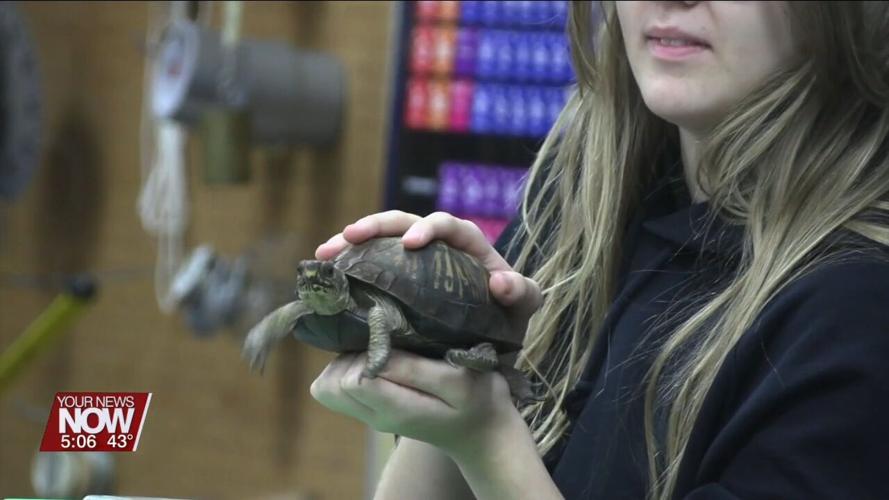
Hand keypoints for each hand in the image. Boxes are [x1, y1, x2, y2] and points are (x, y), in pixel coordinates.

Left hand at [310, 348, 521, 459]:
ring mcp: (368, 415)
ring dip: (346, 360)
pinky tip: (375, 355)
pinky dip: (346, 367)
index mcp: (396, 410)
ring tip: (379, 346)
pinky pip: (336, 387)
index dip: (366, 350)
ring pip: (327, 385)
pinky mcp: (368, 407)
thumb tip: (374, 353)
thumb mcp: (458, 381)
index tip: (392, 334)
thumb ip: (415, 370)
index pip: (352, 380)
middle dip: (351, 354)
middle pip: (331, 383)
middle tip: (384, 340)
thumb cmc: (478, 399)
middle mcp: (374, 416)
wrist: (482, 432)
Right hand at [316, 210, 542, 334]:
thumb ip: (522, 293)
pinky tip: (326, 277)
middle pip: (402, 222)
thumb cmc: (507, 319)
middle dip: (375, 226)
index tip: (412, 244)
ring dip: (350, 243)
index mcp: (466, 244)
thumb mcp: (521, 307)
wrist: (486, 348)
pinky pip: (367, 267)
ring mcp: (409, 262)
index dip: (428, 228)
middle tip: (350, 237)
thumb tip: (501, 283)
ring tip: (325, 254)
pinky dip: (347, 269)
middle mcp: (435, 246)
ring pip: (378, 241)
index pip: (446, 225)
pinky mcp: (392, 281)